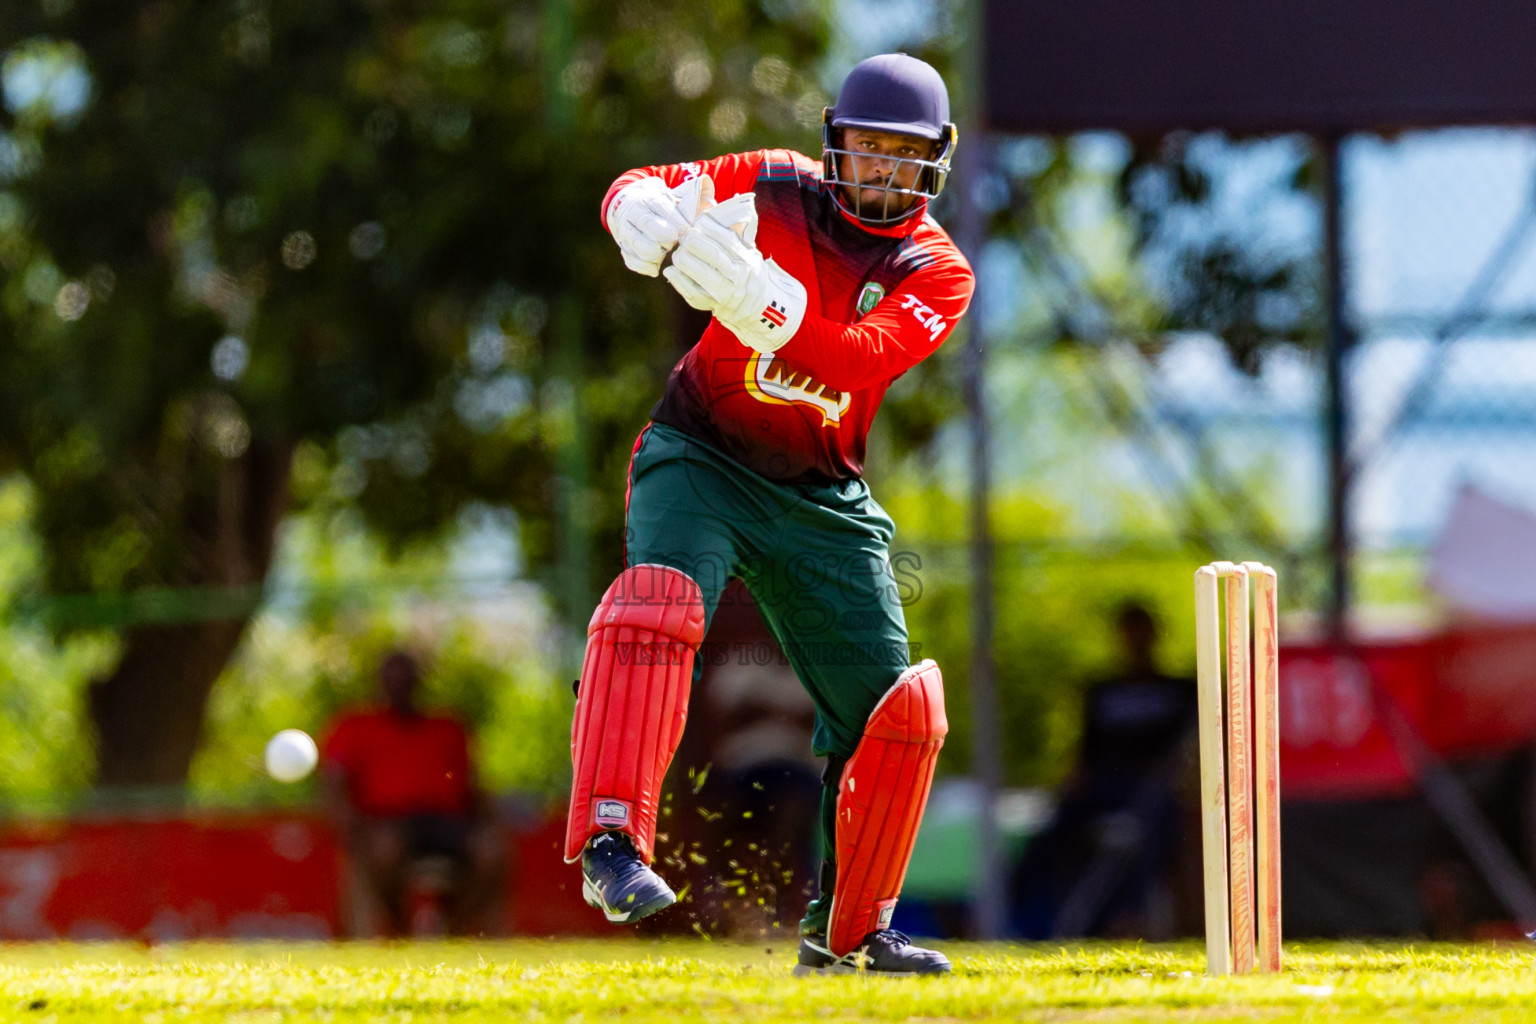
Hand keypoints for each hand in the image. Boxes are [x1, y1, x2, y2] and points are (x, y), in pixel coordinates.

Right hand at [606, 175, 714, 276]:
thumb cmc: (666, 206)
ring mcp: (626, 232)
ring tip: (664, 250)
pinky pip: (633, 261)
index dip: (676, 219)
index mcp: (649, 198)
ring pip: (637, 245)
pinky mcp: (624, 249)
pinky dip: (646, 266)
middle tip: (674, 240)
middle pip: (647, 224)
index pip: (661, 206)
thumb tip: (711, 202)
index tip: (687, 229)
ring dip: (654, 253)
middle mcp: (634, 213)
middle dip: (664, 235)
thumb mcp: (680, 196)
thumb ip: (697, 197)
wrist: (632, 205)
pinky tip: (657, 264)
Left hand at [663, 194, 806, 352]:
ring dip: (684, 261)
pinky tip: (672, 271)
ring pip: (702, 275)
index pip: (728, 238)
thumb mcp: (747, 249)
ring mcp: (726, 293)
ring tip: (678, 254)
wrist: (756, 307)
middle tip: (683, 237)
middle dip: (694, 243)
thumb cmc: (746, 271)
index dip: (709, 227)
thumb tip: (726, 195)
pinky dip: (679, 281)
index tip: (697, 221)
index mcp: (747, 257)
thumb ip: (734, 229)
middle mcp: (739, 275)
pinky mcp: (712, 305)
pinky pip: (692, 293)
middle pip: (715, 256)